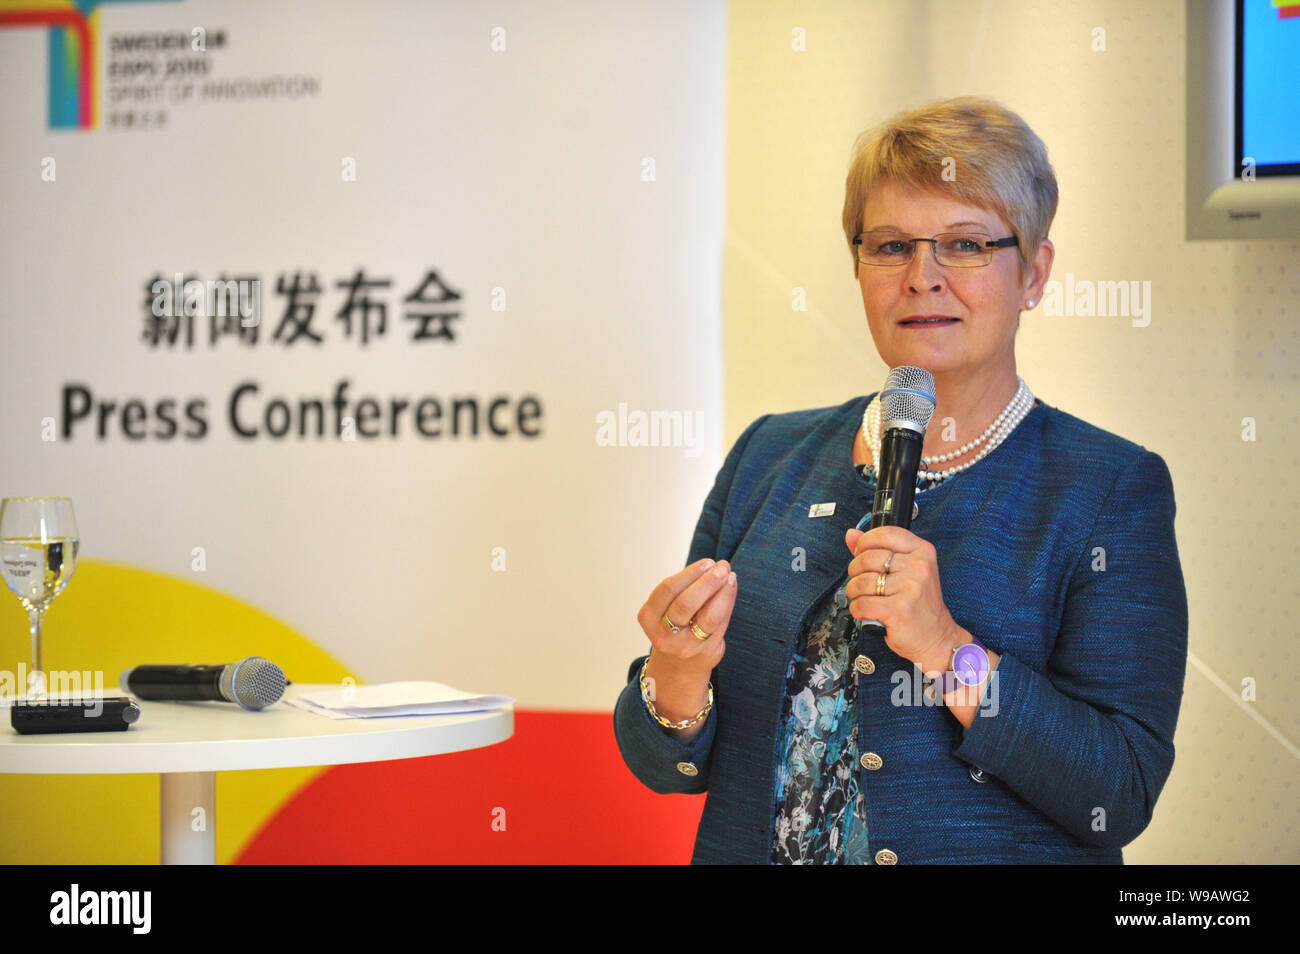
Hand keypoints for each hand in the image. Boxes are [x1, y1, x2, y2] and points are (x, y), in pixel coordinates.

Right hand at [635, 559, 736, 722]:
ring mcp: (685, 646)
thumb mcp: (667, 608)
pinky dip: (728, 603)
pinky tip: (731, 588)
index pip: (667, 590)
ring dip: (722, 592)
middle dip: (707, 581)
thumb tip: (713, 567)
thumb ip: (684, 589)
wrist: (678, 667)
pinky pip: (720, 624)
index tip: (707, 562)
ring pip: (708, 617)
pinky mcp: (706, 652)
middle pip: (686, 603)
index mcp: (648, 617)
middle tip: (722, 566)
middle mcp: (664, 635)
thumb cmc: (674, 627)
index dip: (689, 573)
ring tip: (730, 575)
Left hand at [844, 525, 959, 672]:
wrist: (936, 637)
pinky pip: (862, 604)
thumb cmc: (919, 604)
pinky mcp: (899, 611)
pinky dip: (857, 609)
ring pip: (862, 582)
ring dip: (854, 592)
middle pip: (868, 557)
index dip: (865, 542)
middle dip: (855, 571)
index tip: (861, 553)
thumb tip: (851, 534)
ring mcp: (910, 589)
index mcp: (922, 551)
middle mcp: (919, 567)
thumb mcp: (906, 570)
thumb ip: (878, 550)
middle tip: (861, 582)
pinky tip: (865, 611)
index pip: (885, 533)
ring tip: (863, 598)